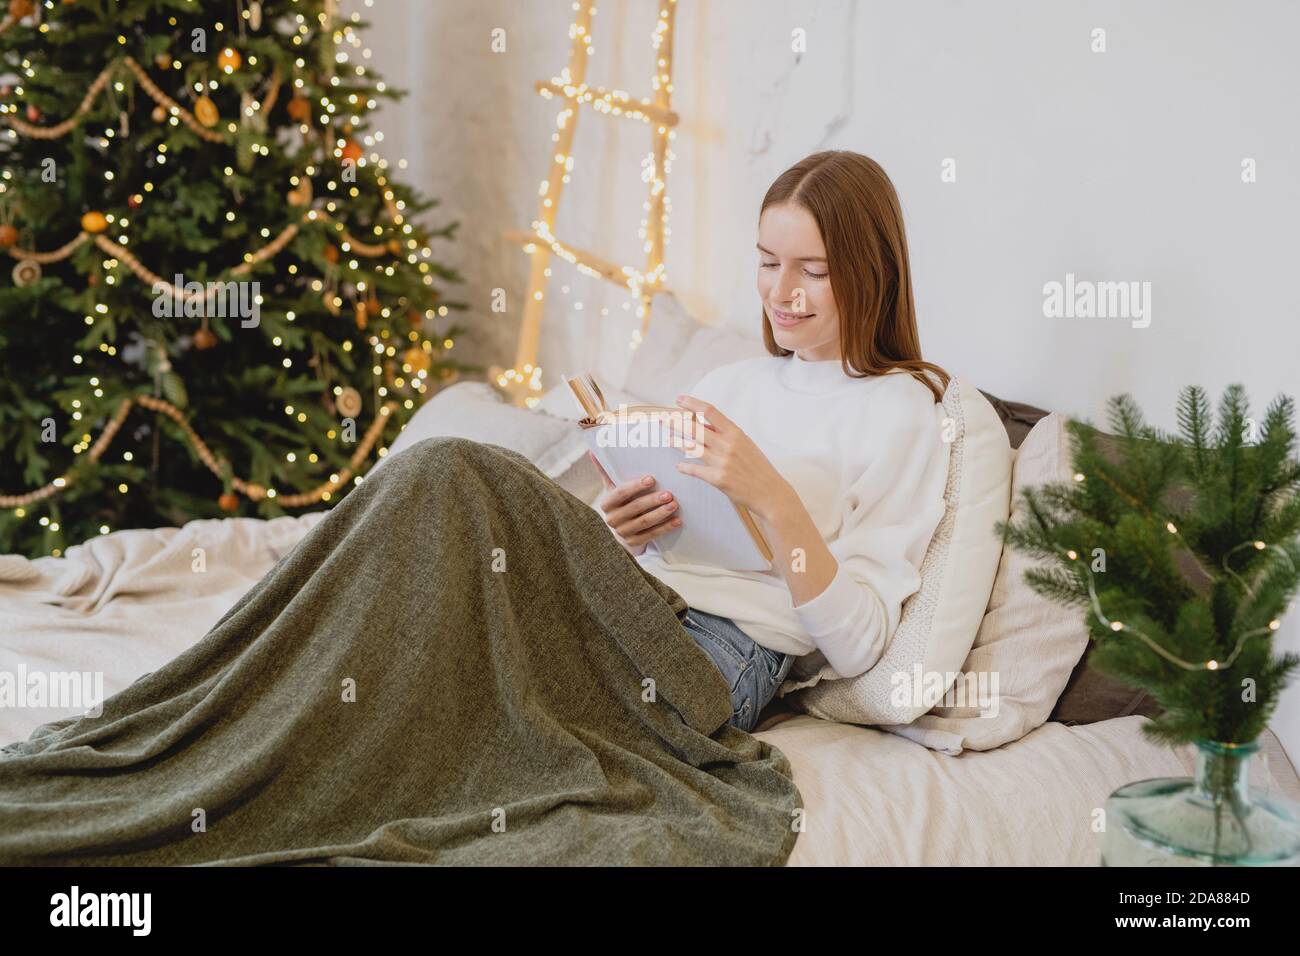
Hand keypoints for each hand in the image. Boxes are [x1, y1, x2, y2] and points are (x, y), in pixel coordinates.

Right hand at [592, 452, 681, 555]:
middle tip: (669, 493)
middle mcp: (612, 519)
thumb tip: (593, 451)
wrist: (620, 531)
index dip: (635, 486)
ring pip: (644, 522)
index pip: (620, 493)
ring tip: (674, 504)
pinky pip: (651, 535)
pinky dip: (665, 528)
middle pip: (634, 508)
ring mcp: (623, 532)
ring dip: (660, 514)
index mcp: (607, 503)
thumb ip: (606, 471)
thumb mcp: (612, 489)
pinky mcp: (634, 543)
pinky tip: (677, 521)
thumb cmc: (620, 503)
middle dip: (652, 500)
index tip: (652, 478)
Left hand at [668, 395, 792, 520]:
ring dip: (677, 442)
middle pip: (694, 427)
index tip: (678, 400)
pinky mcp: (718, 479)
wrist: (770, 492)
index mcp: (735, 432)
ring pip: (691, 447)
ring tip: (668, 438)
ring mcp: (722, 461)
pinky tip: (678, 465)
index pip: (709, 411)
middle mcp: (727, 444)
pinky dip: (684, 466)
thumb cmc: (758, 467)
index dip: (691, 403)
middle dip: (676, 421)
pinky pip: (695, 470)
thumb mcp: (745, 444)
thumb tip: (704, 423)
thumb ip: (725, 434)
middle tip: (663, 418)